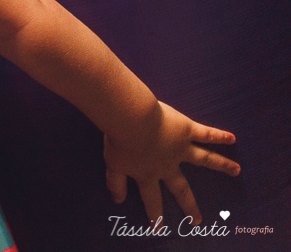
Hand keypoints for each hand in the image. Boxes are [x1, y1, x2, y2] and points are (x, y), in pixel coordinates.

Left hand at [103, 100, 239, 227]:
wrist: (131, 120)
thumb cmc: (119, 141)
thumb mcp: (113, 164)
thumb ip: (115, 183)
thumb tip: (117, 201)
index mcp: (148, 173)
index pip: (151, 197)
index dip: (154, 213)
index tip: (159, 229)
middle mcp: (168, 164)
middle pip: (181, 188)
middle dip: (189, 205)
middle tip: (198, 221)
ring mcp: (180, 147)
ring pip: (205, 159)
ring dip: (221, 165)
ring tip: (237, 171)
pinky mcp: (186, 130)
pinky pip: (206, 134)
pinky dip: (219, 136)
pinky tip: (232, 138)